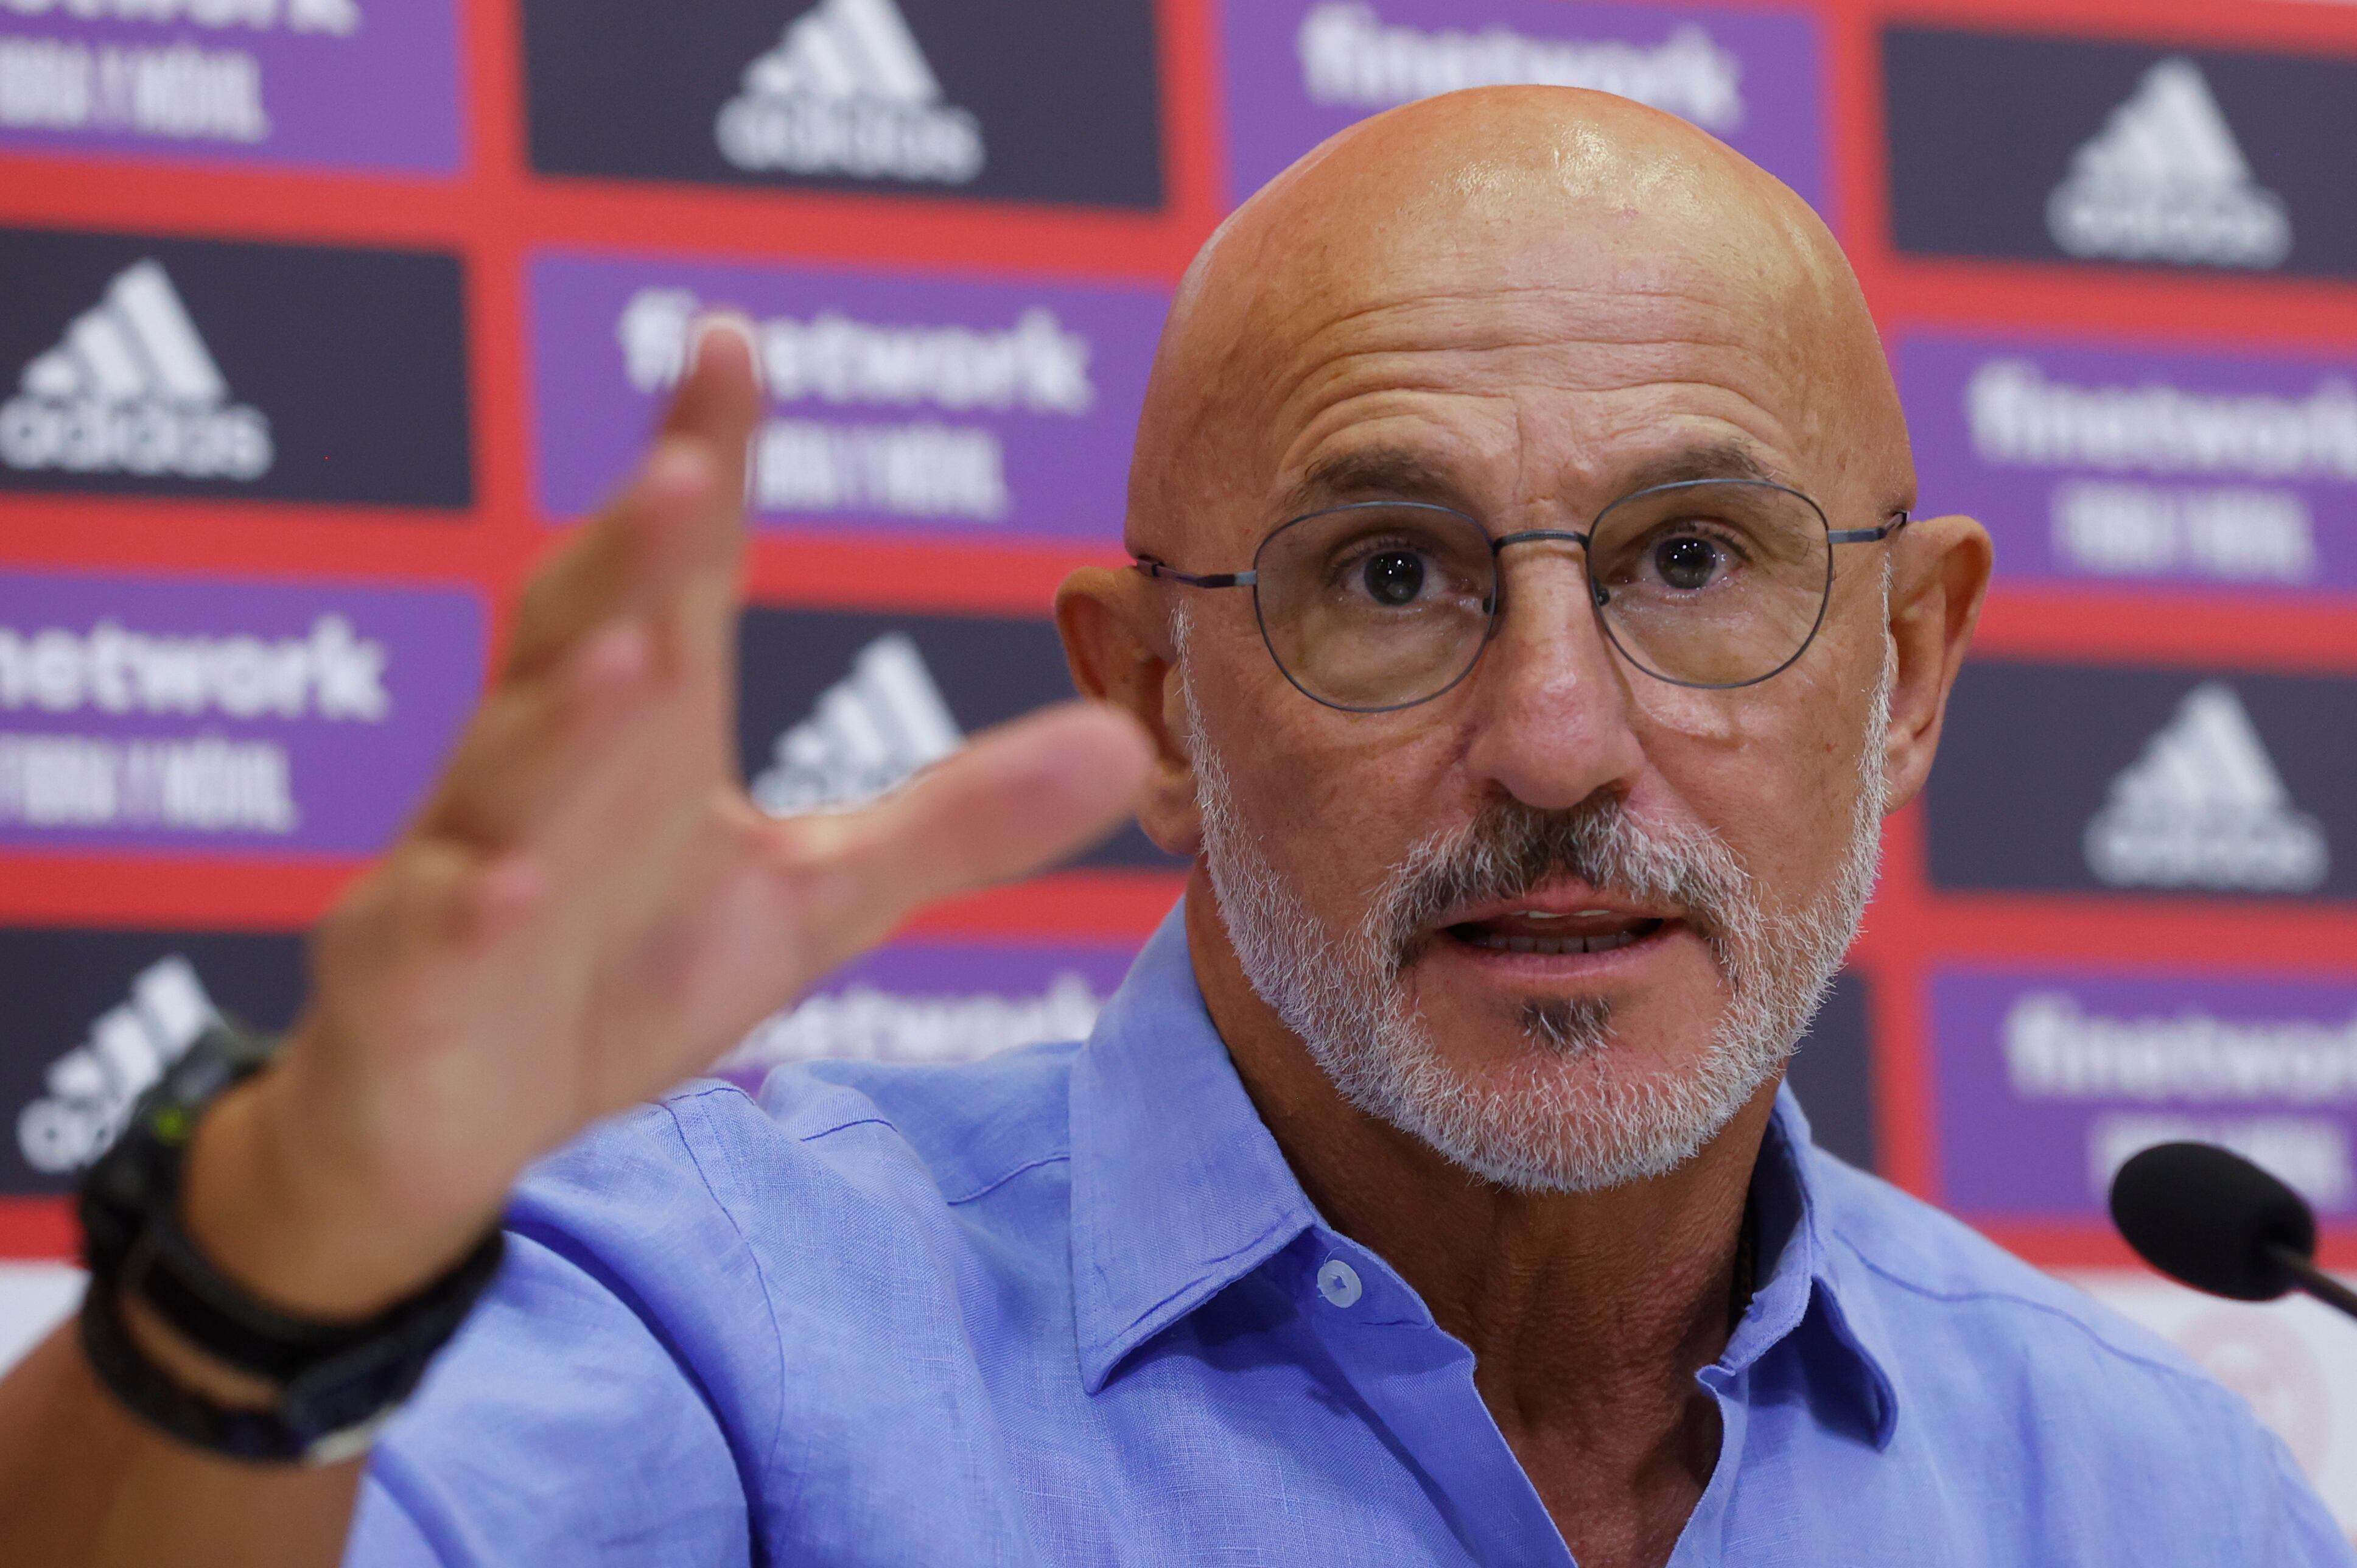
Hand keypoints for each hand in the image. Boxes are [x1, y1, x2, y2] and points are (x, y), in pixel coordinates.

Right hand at [183, 319, 1152, 1316]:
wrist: (453, 1124)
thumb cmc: (619, 977)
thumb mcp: (814, 899)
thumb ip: (954, 817)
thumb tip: (1120, 741)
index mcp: (641, 731)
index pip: (674, 576)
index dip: (700, 461)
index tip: (731, 343)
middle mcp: (544, 769)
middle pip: (585, 638)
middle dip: (635, 555)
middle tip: (691, 467)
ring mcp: (466, 867)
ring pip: (508, 775)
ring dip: (565, 720)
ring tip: (634, 658)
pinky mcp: (408, 982)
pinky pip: (433, 936)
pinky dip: (464, 909)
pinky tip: (504, 884)